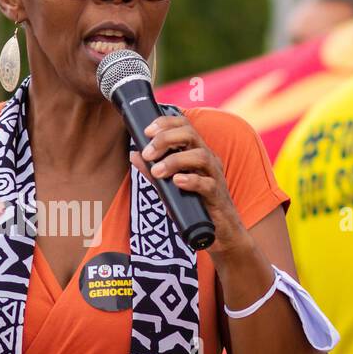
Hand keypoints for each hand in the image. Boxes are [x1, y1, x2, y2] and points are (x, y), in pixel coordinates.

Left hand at [131, 114, 249, 256]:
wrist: (218, 230)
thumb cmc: (193, 204)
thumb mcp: (168, 185)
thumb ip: (152, 170)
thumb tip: (134, 154)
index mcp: (196, 152)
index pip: (184, 125)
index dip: (166, 123)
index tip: (146, 131)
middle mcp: (207, 159)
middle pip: (191, 134)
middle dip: (166, 139)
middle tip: (148, 153)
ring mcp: (214, 176)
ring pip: (201, 156)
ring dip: (175, 160)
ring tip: (157, 171)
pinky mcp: (217, 196)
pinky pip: (208, 184)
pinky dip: (191, 180)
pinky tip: (176, 181)